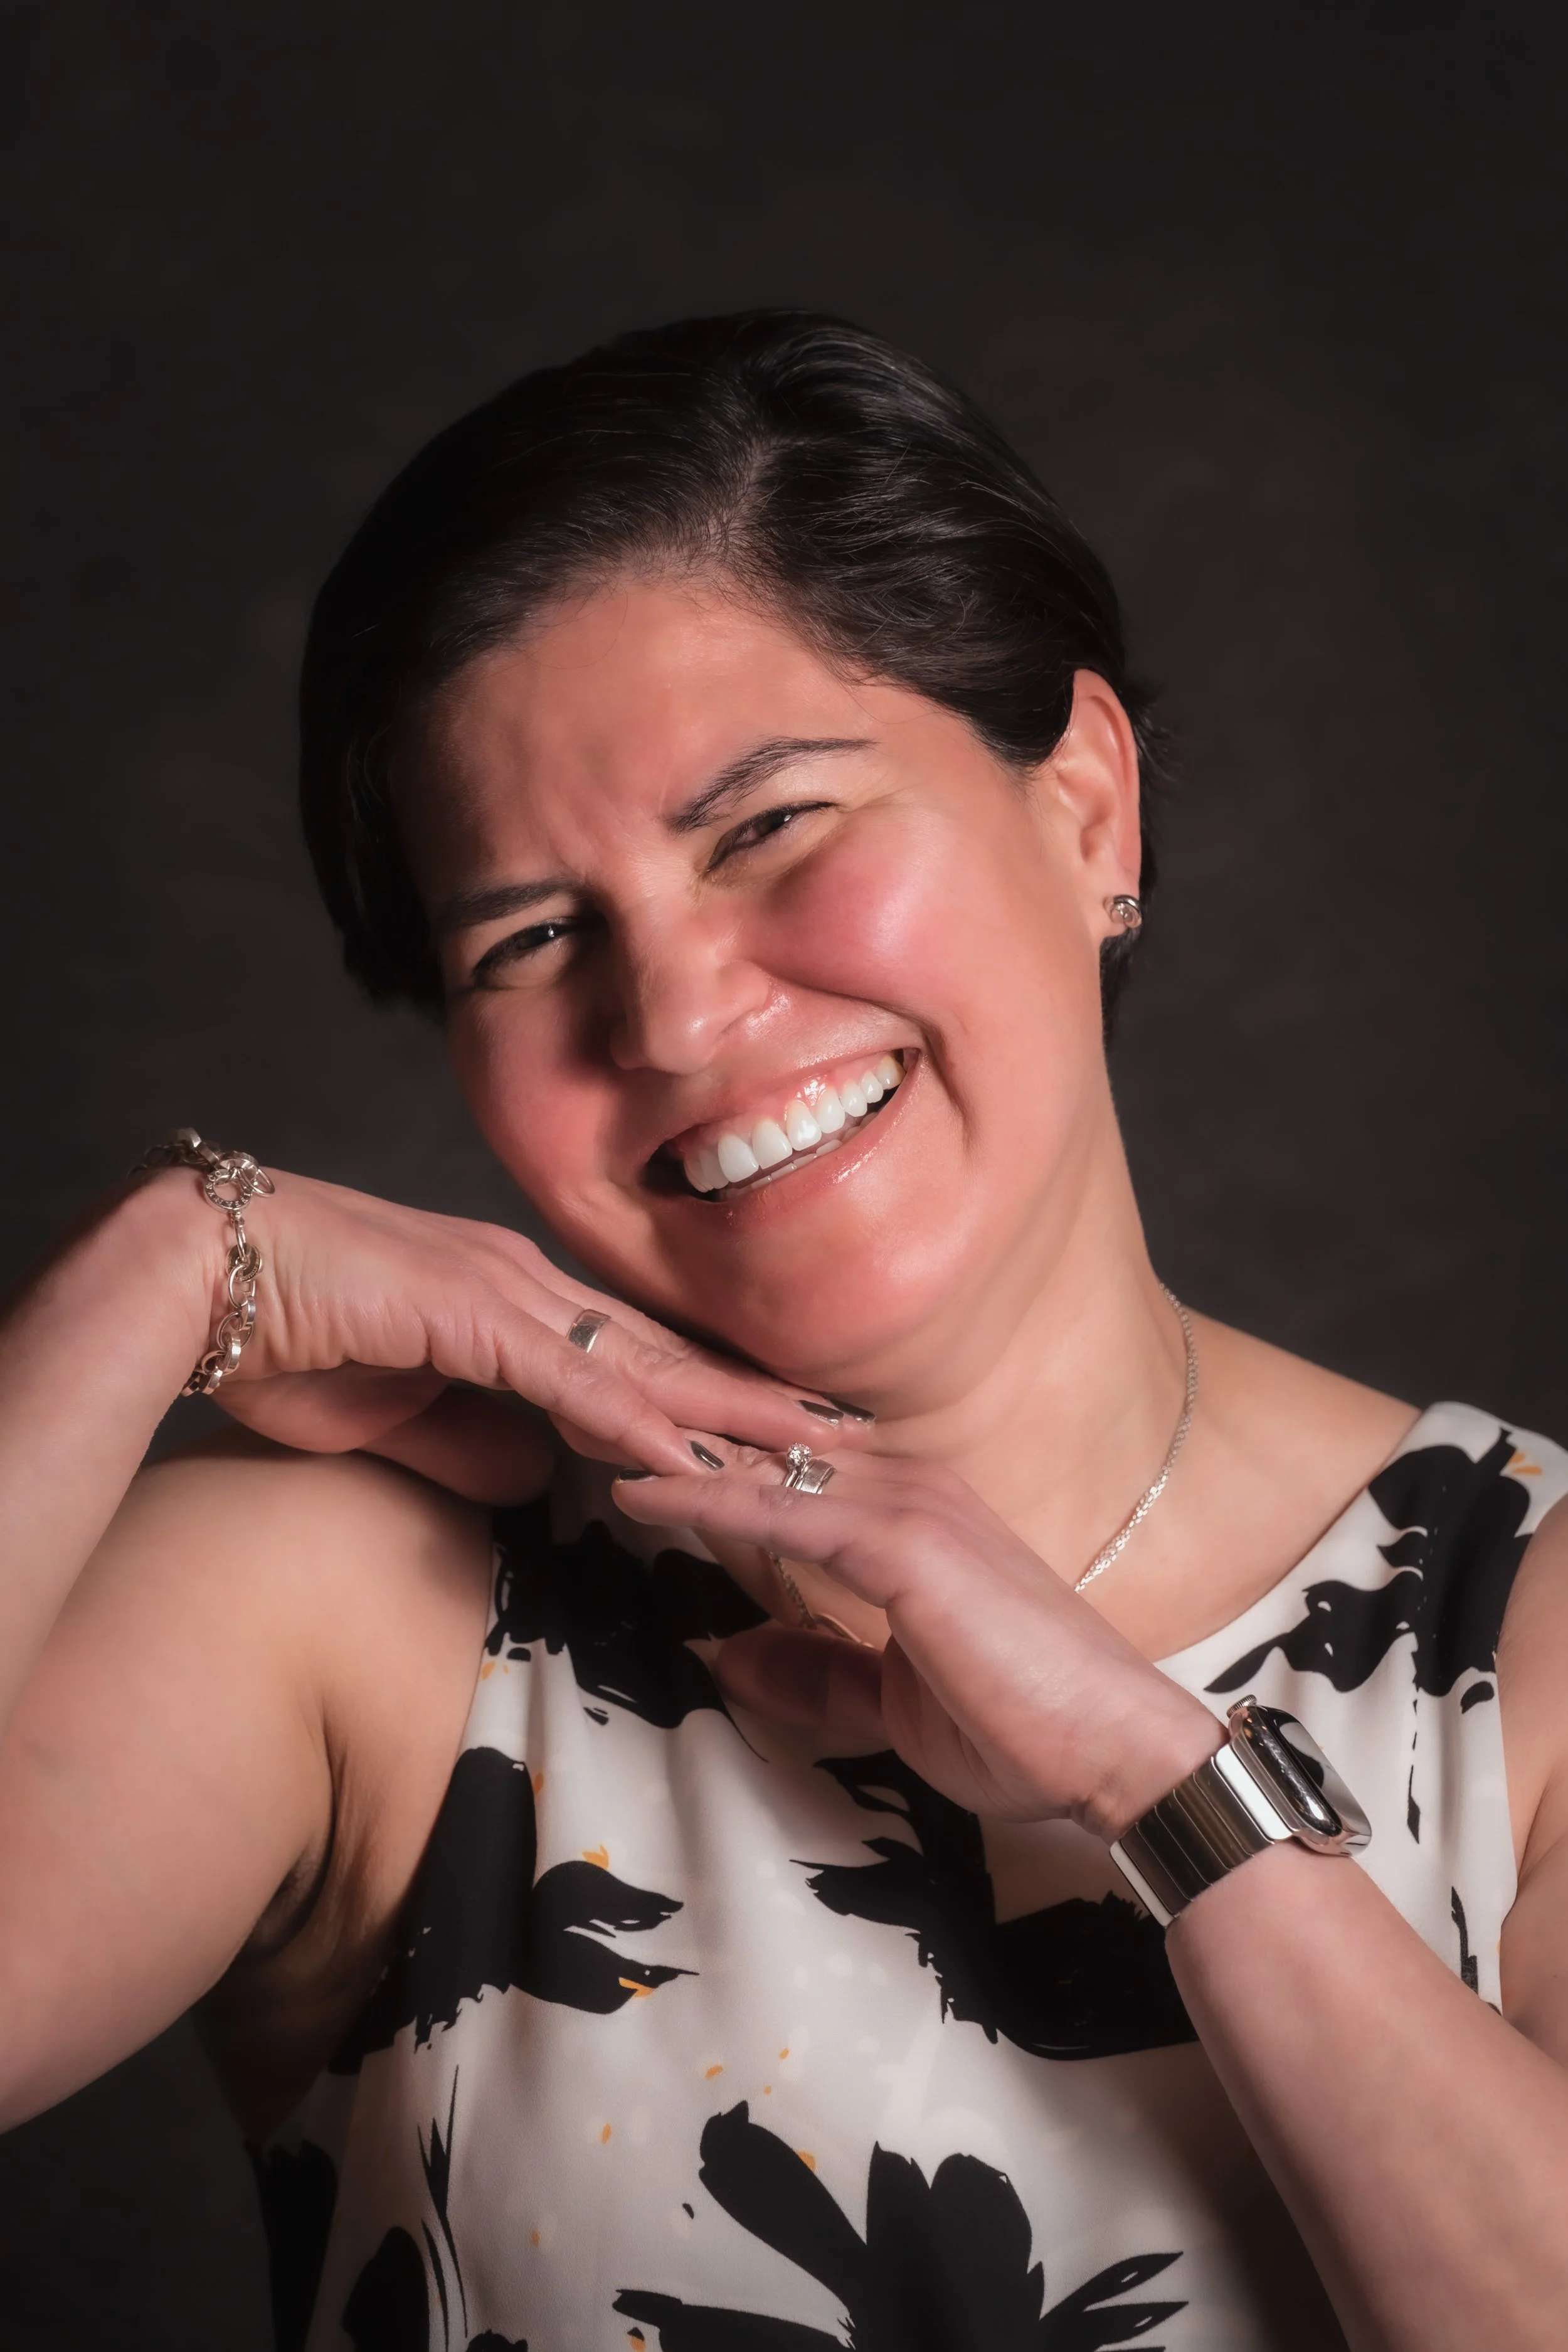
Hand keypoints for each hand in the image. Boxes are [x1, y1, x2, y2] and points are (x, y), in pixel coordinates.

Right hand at [146, 1168, 858, 1500]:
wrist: (194, 1276)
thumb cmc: (284, 1337)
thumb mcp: (396, 1416)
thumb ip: (471, 1442)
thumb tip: (536, 1481)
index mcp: (516, 1308)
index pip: (643, 1365)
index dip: (723, 1404)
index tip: (796, 1442)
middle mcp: (528, 1290)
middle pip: (673, 1359)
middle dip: (765, 1405)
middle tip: (857, 1442)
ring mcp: (502, 1293)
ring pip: (644, 1365)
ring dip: (731, 1414)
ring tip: (816, 1455)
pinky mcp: (464, 1314)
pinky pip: (566, 1377)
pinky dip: (634, 1419)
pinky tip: (694, 1456)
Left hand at [612, 1449, 1221, 1839]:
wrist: (1120, 1755)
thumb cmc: (1026, 1731)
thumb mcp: (894, 1705)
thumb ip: (818, 1672)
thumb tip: (731, 1659)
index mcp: (915, 1517)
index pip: (793, 1469)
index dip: (712, 1453)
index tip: (634, 1444)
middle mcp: (913, 1491)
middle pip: (769, 1443)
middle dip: (678, 1426)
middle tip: (584, 1408)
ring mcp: (913, 1510)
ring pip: (765, 1461)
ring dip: (675, 1446)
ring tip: (585, 1427)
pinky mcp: (907, 1548)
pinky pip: (783, 1510)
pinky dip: (707, 1496)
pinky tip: (643, 1491)